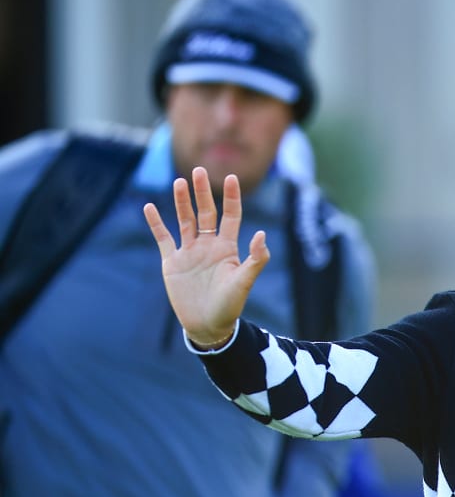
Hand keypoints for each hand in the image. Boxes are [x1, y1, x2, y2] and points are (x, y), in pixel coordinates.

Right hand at [143, 167, 269, 348]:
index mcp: (227, 247)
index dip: (231, 197)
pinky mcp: (172, 262)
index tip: (230, 177)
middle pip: (205, 213)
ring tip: (179, 182)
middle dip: (203, 193)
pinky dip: (156, 223)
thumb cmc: (229, 306)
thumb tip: (262, 234)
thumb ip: (255, 259)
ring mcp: (189, 252)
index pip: (230, 216)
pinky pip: (163, 238)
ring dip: (182, 202)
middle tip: (199, 170)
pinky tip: (150, 206)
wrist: (207, 326)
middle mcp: (208, 245)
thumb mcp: (244, 282)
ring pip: (184, 220)